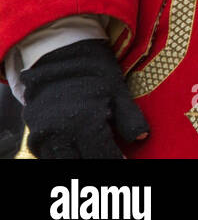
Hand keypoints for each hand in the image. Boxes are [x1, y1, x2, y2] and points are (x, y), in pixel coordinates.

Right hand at [19, 39, 148, 157]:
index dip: (116, 160)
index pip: (103, 156)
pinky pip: (47, 155)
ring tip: (93, 152)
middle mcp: (61, 132)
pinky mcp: (32, 135)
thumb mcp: (117, 90)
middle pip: (81, 163)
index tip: (124, 160)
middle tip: (108, 155)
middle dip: (96, 160)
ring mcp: (43, 135)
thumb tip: (141, 137)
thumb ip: (130, 118)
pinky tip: (76, 149)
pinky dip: (62, 155)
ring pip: (63, 161)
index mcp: (85, 121)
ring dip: (78, 159)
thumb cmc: (93, 71)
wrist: (57, 56)